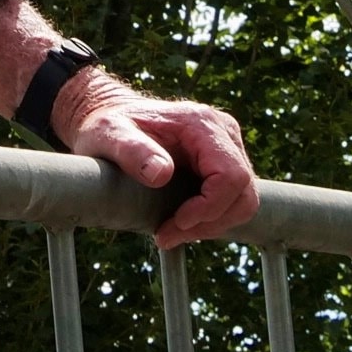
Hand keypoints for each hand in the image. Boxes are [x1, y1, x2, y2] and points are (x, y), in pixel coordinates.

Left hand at [55, 71, 259, 250]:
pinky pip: (232, 200)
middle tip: (167, 236)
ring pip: (243, 200)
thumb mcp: (109, 136)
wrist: (111, 115)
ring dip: (211, 225)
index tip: (175, 223)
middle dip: (210, 223)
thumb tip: (161, 174)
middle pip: (243, 193)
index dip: (209, 208)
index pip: (231, 176)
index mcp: (202, 124)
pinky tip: (179, 222)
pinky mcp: (223, 162)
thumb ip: (132, 152)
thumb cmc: (108, 125)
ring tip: (170, 232)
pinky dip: (210, 218)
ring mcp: (227, 147)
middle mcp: (223, 132)